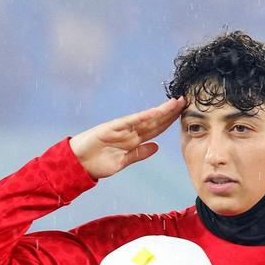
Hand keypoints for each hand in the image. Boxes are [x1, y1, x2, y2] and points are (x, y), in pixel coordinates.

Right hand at [69, 98, 184, 180]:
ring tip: (176, 102)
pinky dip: (143, 117)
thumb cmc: (98, 162)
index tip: (184, 114)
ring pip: (146, 119)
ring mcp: (121, 129)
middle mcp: (130, 131)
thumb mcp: (124, 161)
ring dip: (162, 111)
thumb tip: (156, 147)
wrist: (78, 164)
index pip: (156, 128)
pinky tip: (156, 112)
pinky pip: (130, 121)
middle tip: (186, 100)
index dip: (170, 121)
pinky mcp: (111, 128)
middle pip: (155, 121)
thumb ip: (140, 153)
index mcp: (133, 139)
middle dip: (170, 112)